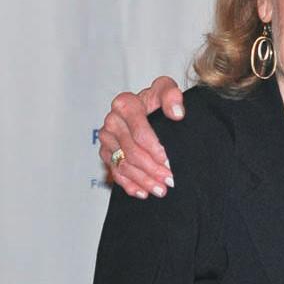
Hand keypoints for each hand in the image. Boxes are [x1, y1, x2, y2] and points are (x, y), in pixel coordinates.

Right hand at [98, 76, 183, 198]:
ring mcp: (106, 138)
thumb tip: (177, 113)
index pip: (139, 132)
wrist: (146, 107)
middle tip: (169, 180)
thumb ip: (172, 96)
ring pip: (124, 165)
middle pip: (132, 152)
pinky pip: (116, 172)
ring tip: (161, 190)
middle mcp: (112, 121)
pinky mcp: (106, 152)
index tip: (168, 161)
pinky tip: (143, 193)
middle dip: (152, 169)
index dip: (154, 149)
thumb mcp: (166, 90)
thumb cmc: (157, 99)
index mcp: (125, 104)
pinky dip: (130, 185)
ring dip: (143, 180)